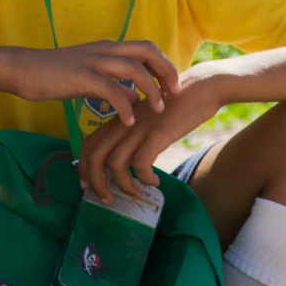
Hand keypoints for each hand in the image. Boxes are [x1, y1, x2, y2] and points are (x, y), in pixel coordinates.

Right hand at [9, 40, 179, 126]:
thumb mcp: (89, 76)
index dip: (164, 64)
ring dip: (150, 90)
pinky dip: (125, 106)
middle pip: (147, 50)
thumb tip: (133, 96)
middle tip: (175, 94)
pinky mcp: (81, 76)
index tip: (173, 86)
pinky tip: (129, 121)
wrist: (23, 69)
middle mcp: (105, 50)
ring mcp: (93, 61)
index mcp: (108, 48)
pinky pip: (111, 90)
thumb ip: (113, 82)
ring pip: (133, 68)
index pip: (146, 47)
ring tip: (158, 110)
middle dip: (166, 71)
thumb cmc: (54, 74)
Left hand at [78, 64, 224, 203]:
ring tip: (135, 194)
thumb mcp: (147, 118)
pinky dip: (145, 179)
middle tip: (106, 199)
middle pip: (95, 156)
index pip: (89, 144)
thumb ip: (134, 134)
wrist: (201, 87)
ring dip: (122, 185)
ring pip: (115, 163)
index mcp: (119, 120)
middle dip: (95, 182)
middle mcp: (124, 123)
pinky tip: (155, 182)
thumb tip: (127, 161)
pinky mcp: (158, 133)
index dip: (84, 167)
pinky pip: (141, 164)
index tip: (89, 185)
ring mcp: (140, 128)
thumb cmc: (176, 105)